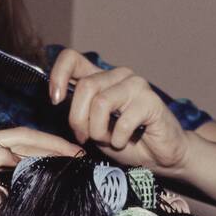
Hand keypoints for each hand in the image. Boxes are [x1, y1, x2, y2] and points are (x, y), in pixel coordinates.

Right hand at [0, 126, 81, 215]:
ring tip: (72, 164)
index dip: (47, 145)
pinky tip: (39, 172)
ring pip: (15, 144)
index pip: (17, 138)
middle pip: (22, 136)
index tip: (71, 156)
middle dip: (56, 144)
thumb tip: (13, 192)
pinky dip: (19, 163)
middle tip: (84, 155)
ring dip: (47, 153)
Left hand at [47, 49, 191, 173]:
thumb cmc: (126, 140)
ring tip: (108, 140)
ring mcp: (136, 85)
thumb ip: (78, 112)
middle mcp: (118, 75)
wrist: (159, 156)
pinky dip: (118, 139)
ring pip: (100, 103)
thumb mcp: (93, 127)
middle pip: (84, 87)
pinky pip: (122, 122)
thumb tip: (57, 101)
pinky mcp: (151, 101)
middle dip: (78, 119)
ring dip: (98, 131)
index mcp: (101, 78)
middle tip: (85, 137)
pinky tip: (124, 142)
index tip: (56, 100)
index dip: (58, 76)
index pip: (72, 58)